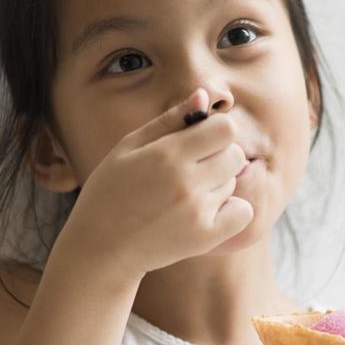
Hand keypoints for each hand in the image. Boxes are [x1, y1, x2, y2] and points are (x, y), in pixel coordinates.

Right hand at [63, 87, 253, 279]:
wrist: (101, 248)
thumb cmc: (110, 191)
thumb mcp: (128, 148)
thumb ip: (169, 120)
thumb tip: (204, 96)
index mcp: (167, 155)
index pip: (225, 129)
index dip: (215, 131)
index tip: (199, 141)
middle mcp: (187, 182)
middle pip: (235, 154)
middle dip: (218, 156)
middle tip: (192, 169)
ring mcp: (198, 212)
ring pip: (233, 182)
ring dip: (217, 184)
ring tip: (185, 195)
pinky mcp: (206, 237)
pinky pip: (243, 212)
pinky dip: (231, 210)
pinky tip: (206, 211)